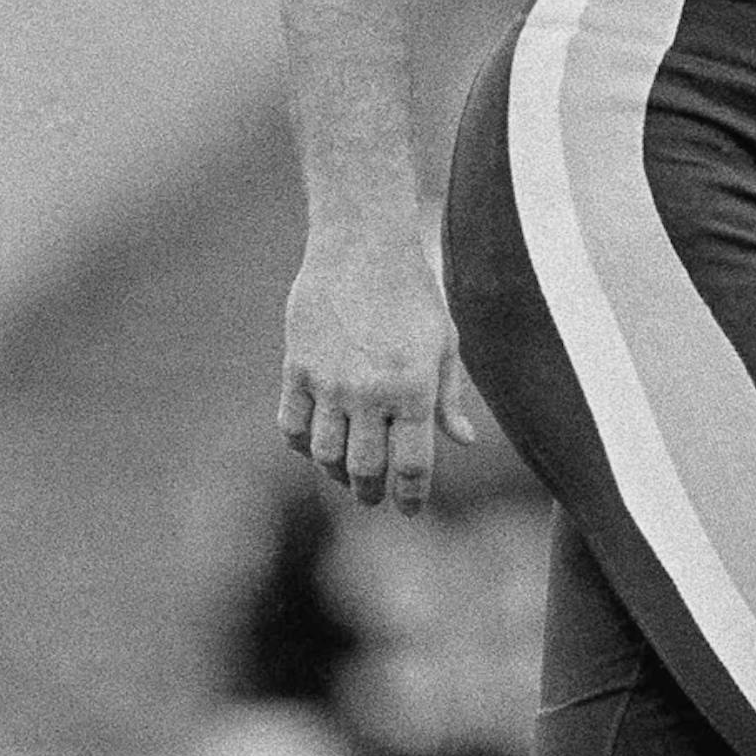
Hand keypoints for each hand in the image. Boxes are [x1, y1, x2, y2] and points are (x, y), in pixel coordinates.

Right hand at [279, 234, 476, 508]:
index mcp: (414, 389)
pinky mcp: (297, 367)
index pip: (412, 465)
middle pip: (366, 469)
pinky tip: (318, 444)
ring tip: (348, 476)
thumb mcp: (444, 344)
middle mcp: (370, 392)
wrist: (362, 245)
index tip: (410, 509)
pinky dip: (303, 445)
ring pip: (325, 454)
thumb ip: (448, 398)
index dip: (412, 496)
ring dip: (337, 474)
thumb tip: (464, 442)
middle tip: (375, 498)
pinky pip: (292, 425)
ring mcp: (329, 381)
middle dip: (372, 493)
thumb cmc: (413, 295)